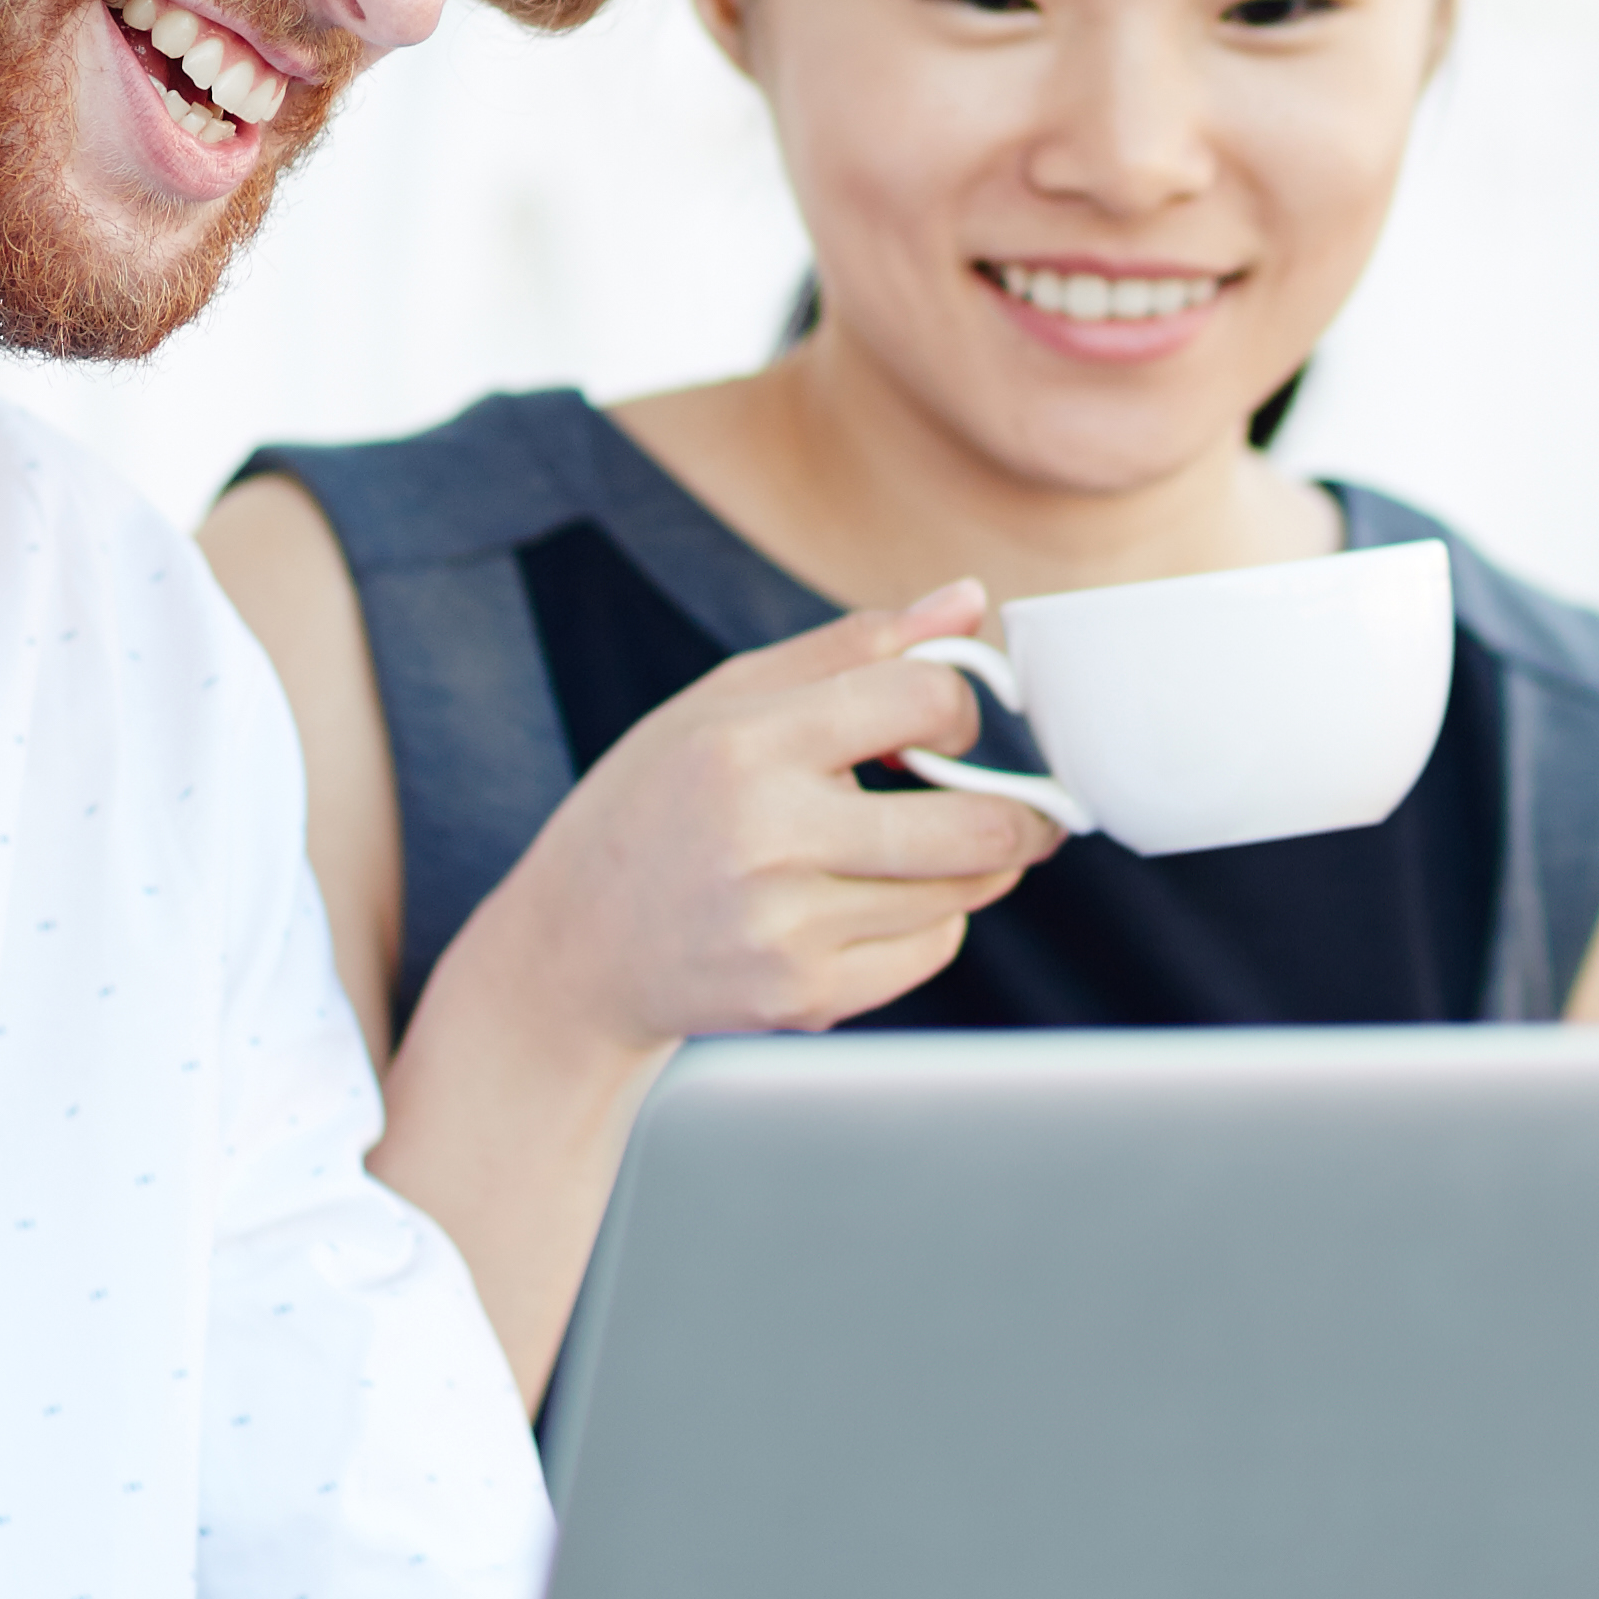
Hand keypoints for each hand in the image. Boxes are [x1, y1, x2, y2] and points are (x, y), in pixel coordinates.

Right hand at [457, 584, 1066, 1055]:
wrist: (573, 948)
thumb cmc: (656, 805)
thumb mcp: (725, 701)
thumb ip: (853, 647)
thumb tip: (968, 600)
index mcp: (747, 742)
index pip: (925, 701)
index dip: (961, 709)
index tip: (946, 727)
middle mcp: (767, 837)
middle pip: (977, 823)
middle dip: (1025, 814)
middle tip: (1026, 810)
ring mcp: (785, 928)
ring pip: (963, 891)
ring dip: (974, 868)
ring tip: (928, 850)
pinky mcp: (801, 998)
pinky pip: (931, 951)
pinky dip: (931, 924)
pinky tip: (876, 904)